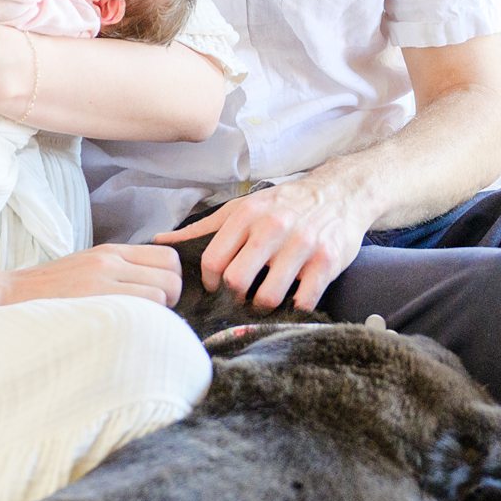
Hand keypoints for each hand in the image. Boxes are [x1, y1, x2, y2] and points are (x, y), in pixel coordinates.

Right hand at [0, 244, 182, 309]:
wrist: (7, 296)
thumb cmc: (47, 293)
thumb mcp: (86, 269)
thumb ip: (117, 273)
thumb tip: (152, 290)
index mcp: (111, 252)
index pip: (167, 256)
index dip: (170, 279)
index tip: (158, 298)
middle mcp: (112, 260)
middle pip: (172, 276)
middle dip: (171, 299)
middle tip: (150, 316)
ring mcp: (104, 280)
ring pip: (163, 294)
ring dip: (158, 314)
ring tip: (135, 325)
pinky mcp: (97, 300)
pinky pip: (143, 309)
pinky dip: (143, 322)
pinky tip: (125, 332)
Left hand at [154, 181, 373, 312]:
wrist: (340, 192)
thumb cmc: (284, 204)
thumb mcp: (242, 207)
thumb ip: (202, 227)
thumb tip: (161, 241)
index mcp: (246, 214)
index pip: (213, 260)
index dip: (211, 282)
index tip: (218, 286)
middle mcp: (272, 227)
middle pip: (236, 280)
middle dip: (235, 296)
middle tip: (242, 295)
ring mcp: (301, 246)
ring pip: (268, 296)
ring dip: (264, 305)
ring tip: (266, 298)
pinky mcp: (326, 262)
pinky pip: (303, 301)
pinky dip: (295, 307)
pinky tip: (294, 298)